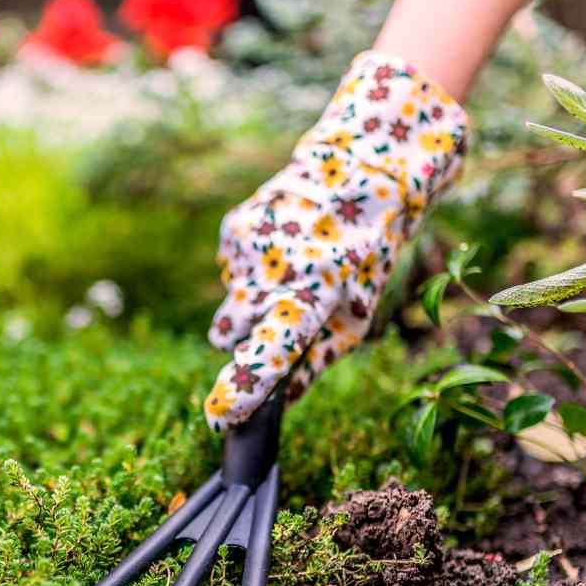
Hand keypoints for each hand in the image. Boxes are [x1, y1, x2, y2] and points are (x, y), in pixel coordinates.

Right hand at [203, 51, 468, 430]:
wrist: (358, 170)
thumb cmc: (365, 256)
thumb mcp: (358, 316)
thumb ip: (318, 361)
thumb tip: (283, 401)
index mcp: (316, 294)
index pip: (272, 350)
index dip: (244, 388)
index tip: (220, 415)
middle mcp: (275, 271)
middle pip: (229, 335)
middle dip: (245, 339)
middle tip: (281, 318)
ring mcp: (248, 248)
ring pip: (226, 307)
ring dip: (248, 307)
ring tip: (287, 279)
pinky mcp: (233, 230)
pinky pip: (228, 275)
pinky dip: (249, 274)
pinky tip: (280, 252)